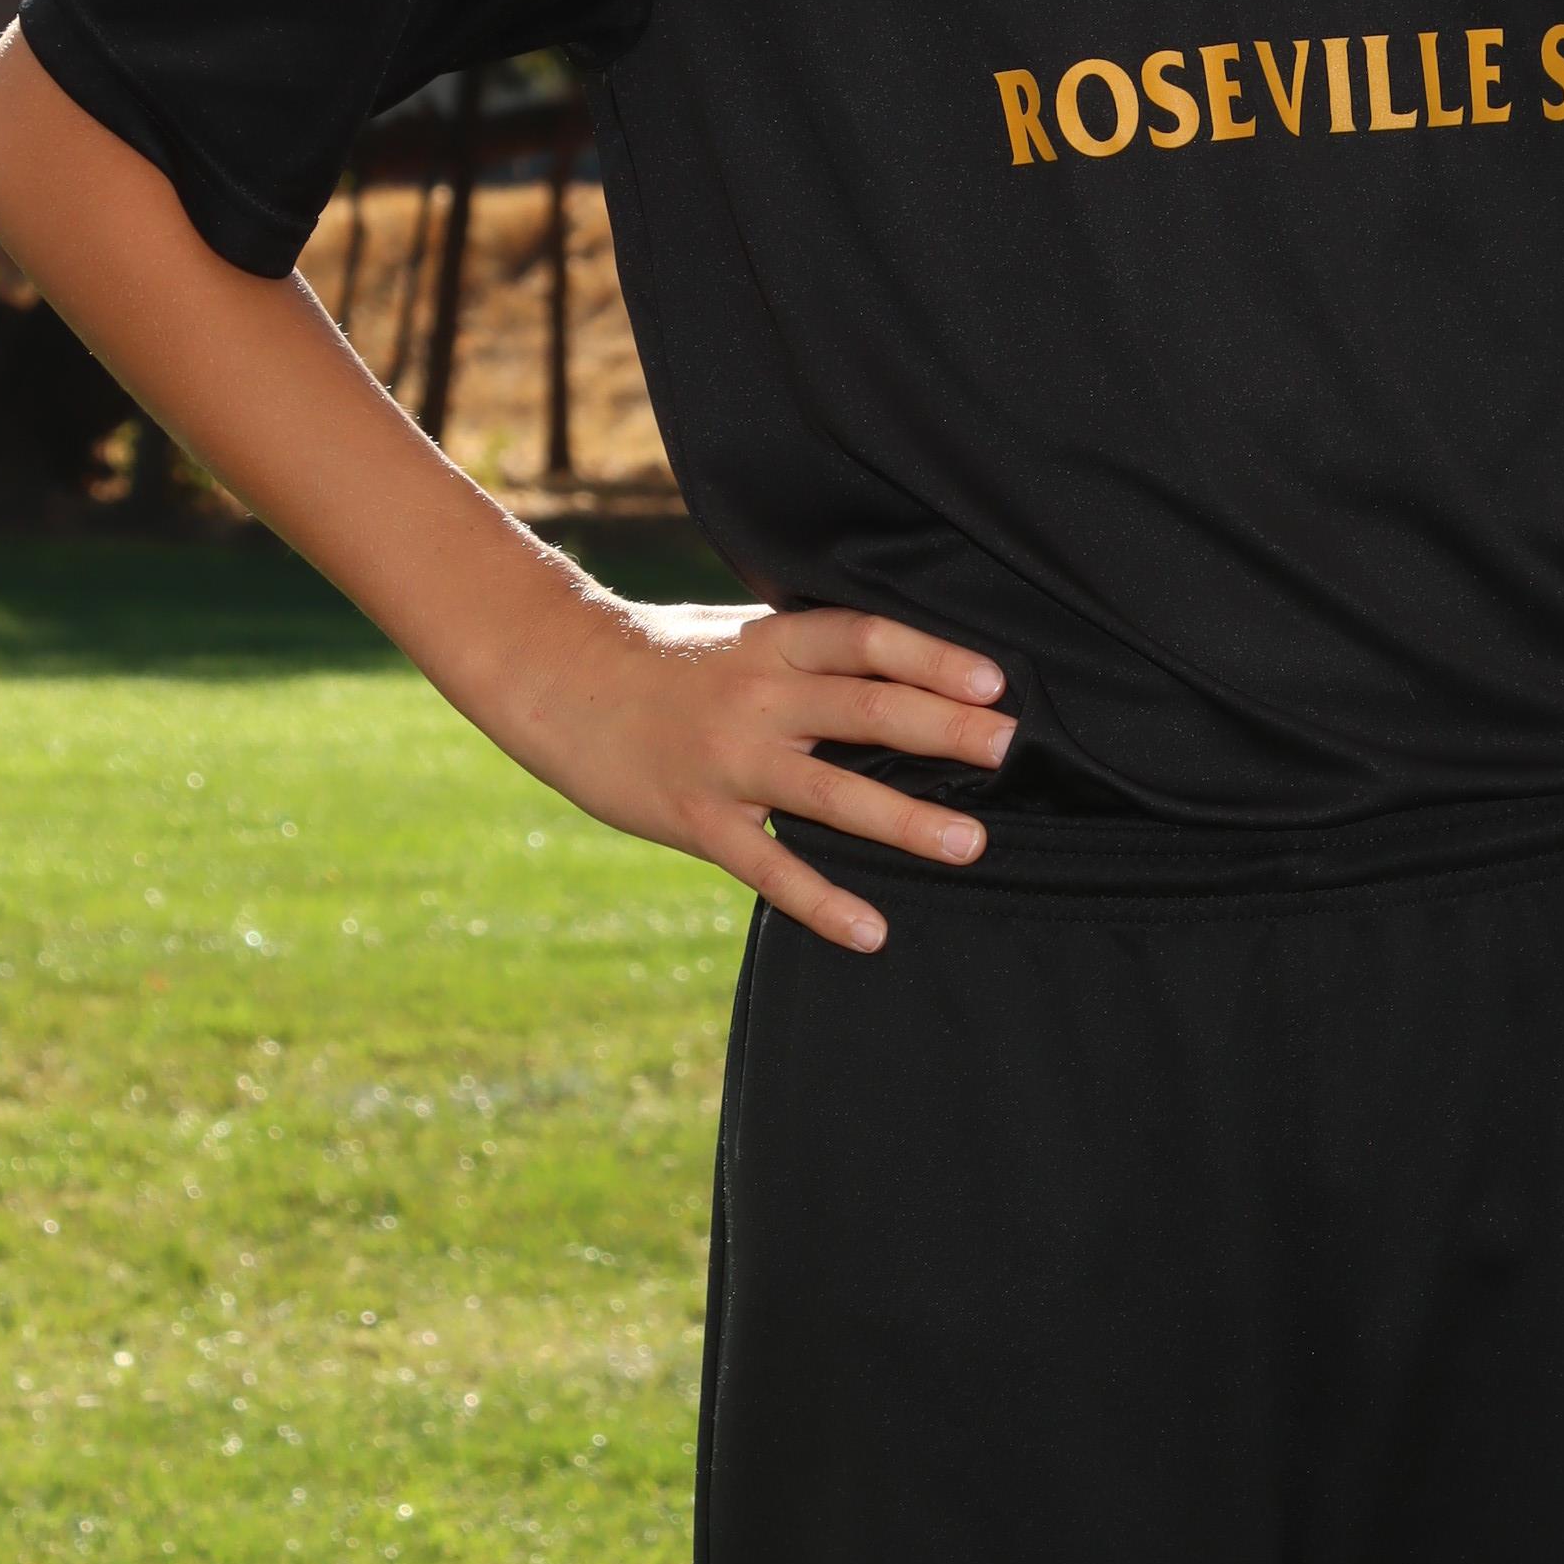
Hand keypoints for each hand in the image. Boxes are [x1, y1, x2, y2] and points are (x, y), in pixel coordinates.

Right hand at [513, 596, 1011, 954]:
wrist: (557, 680)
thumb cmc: (665, 656)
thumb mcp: (740, 633)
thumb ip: (810, 653)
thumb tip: (906, 668)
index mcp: (772, 642)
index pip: (864, 639)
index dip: (931, 656)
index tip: (994, 680)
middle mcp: (757, 697)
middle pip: (864, 709)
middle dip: (942, 728)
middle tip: (1007, 748)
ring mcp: (726, 761)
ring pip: (829, 794)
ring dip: (905, 821)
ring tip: (971, 843)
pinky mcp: (696, 819)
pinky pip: (769, 868)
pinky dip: (823, 902)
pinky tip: (872, 930)